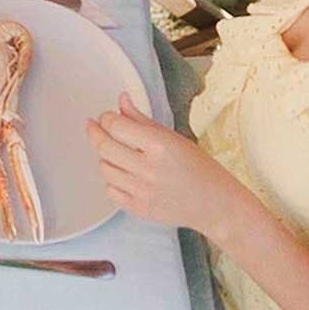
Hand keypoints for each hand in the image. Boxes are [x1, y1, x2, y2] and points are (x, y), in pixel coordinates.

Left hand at [86, 95, 246, 235]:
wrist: (215, 204)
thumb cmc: (199, 168)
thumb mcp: (173, 137)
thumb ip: (142, 119)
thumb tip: (122, 100)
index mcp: (159, 145)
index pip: (116, 125)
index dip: (106, 118)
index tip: (106, 116)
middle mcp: (148, 169)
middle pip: (104, 146)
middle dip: (95, 132)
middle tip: (93, 126)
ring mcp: (142, 191)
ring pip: (104, 169)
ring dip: (105, 157)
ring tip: (114, 151)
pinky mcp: (139, 209)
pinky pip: (111, 191)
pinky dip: (112, 180)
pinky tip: (123, 173)